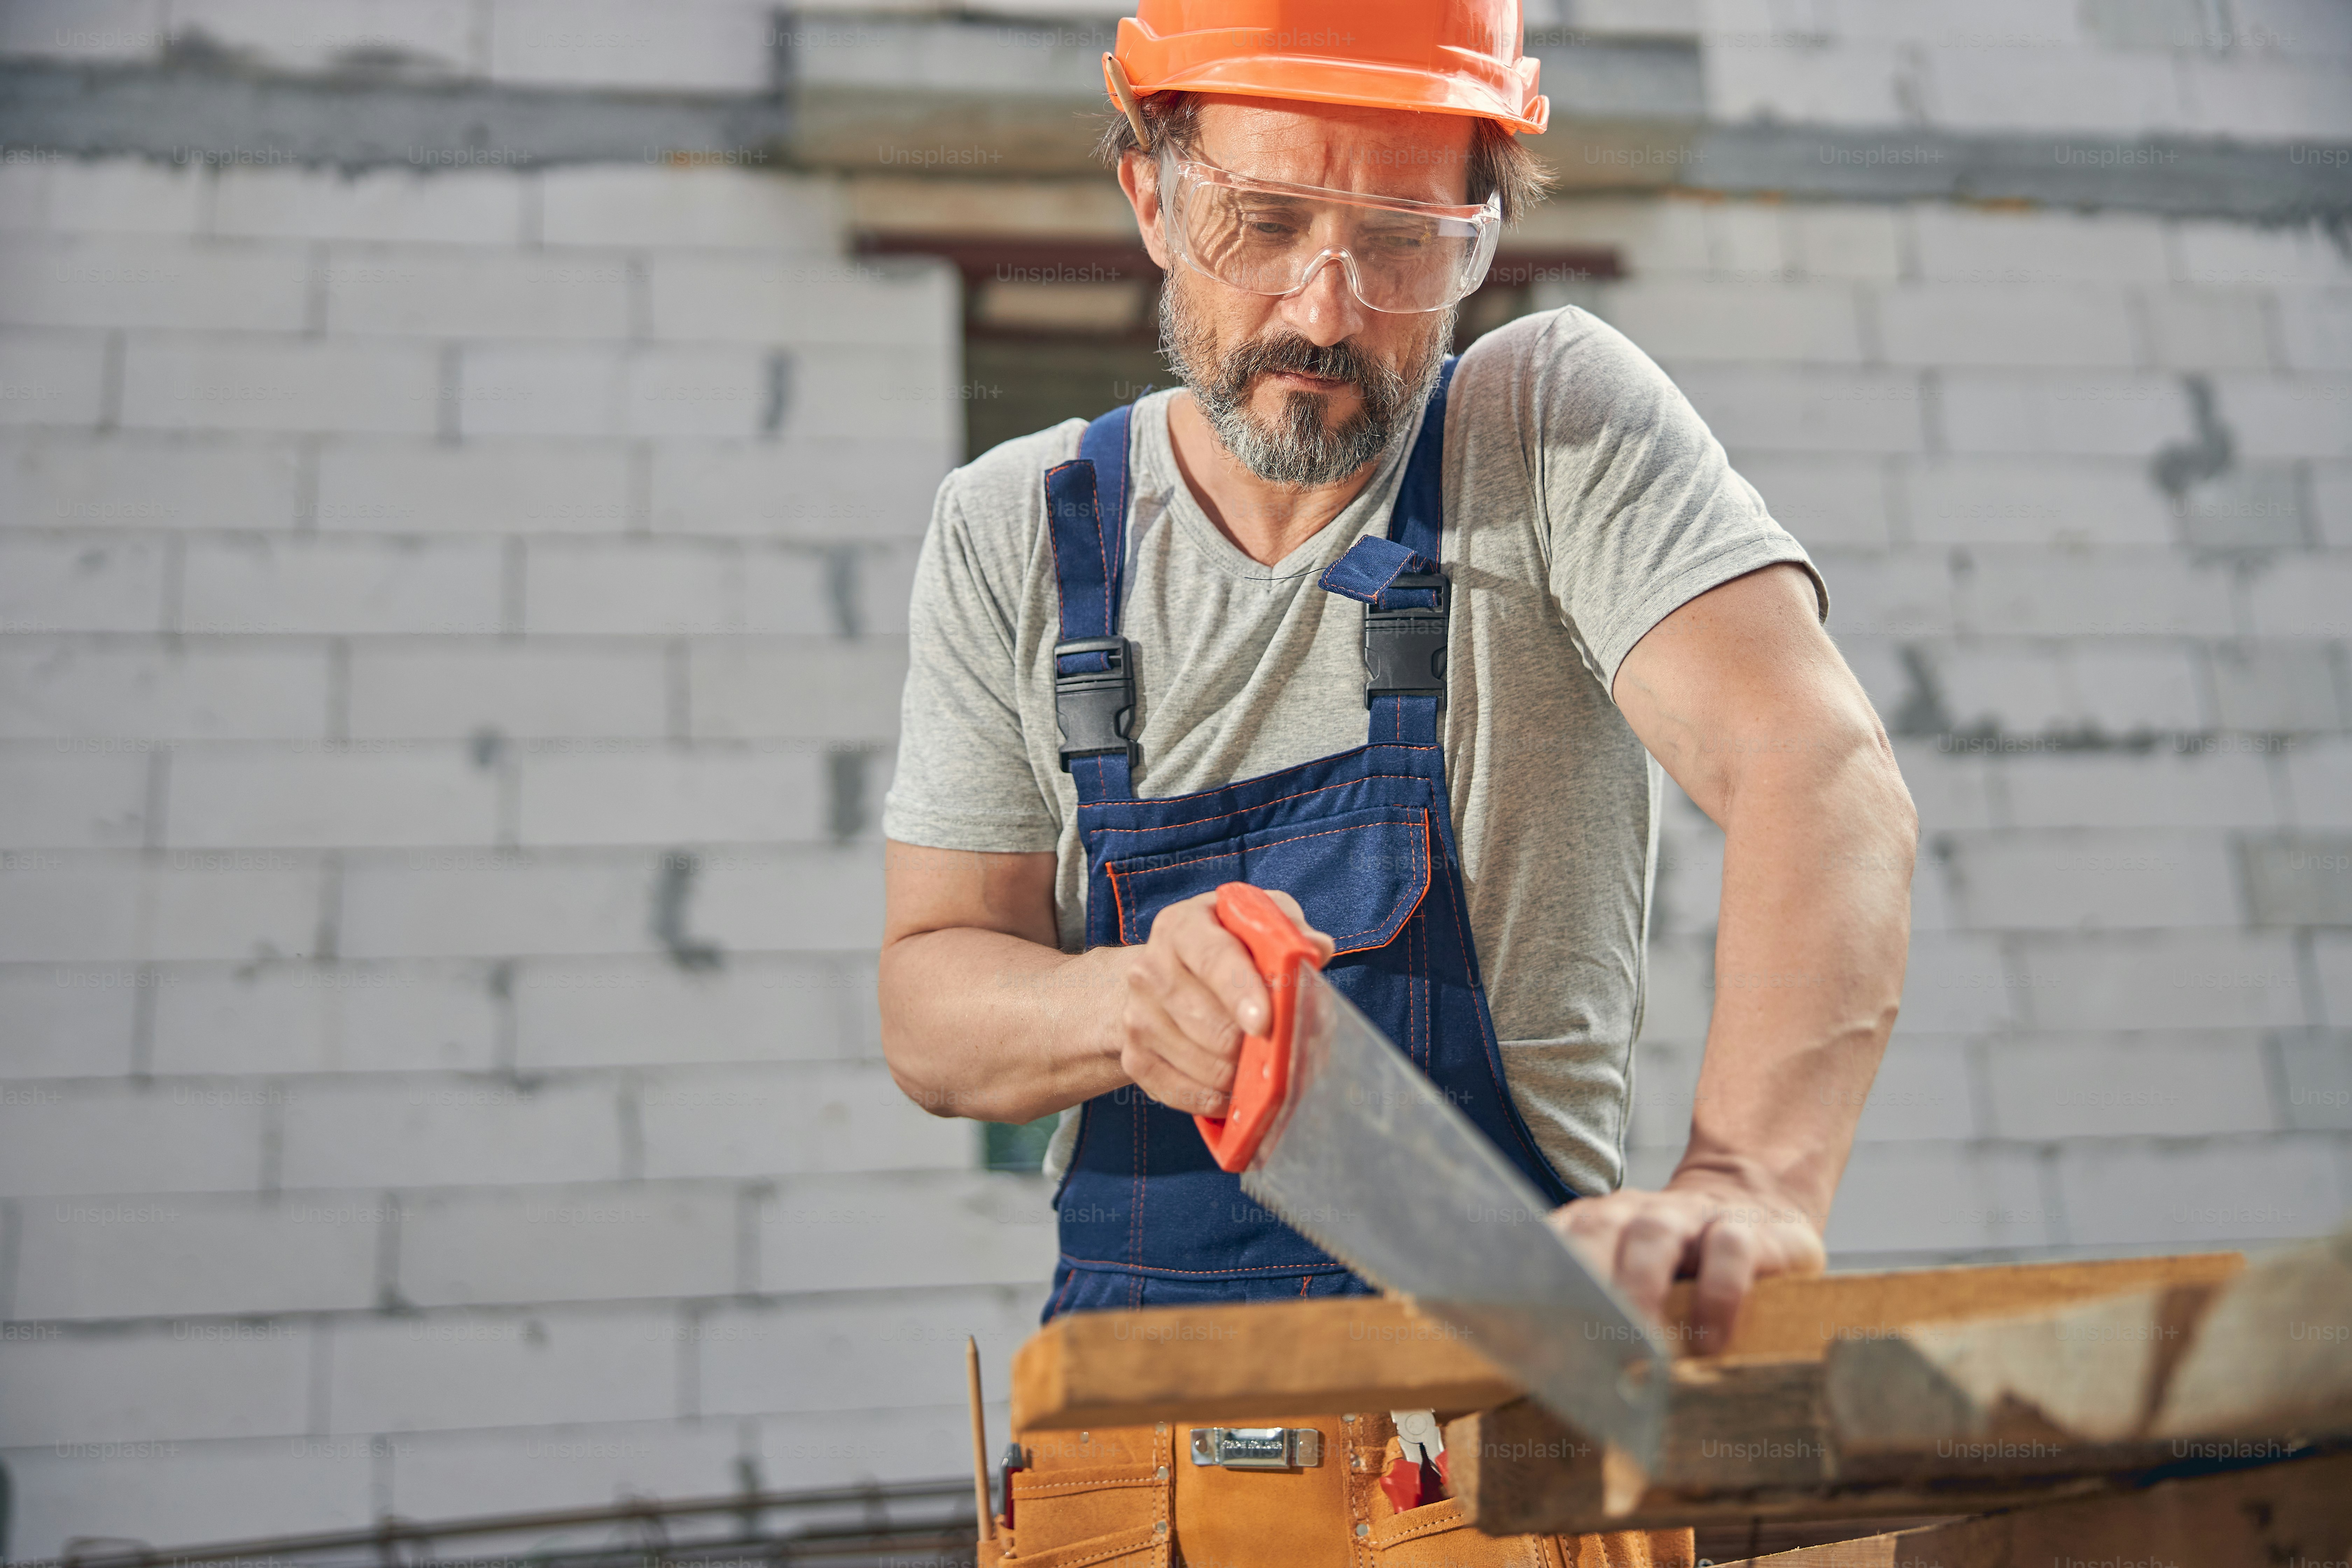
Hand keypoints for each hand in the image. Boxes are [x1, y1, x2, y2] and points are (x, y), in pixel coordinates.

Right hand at [1114, 886, 1333, 1116]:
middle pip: (1209, 1024)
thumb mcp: (1253, 924)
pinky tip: (1235, 1088)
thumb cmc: (1223, 948)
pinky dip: (1218, 1099)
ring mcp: (1137, 1017)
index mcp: (1182, 927)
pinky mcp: (1134, 1058)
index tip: (1266, 1023)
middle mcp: (1150, 969)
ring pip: (1203, 1065)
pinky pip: (1184, 1094)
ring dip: (1241, 1075)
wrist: (1160, 977)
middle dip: (1254, 1045)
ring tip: (1261, 1066)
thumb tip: (1317, 950)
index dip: (1241, 992)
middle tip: (1282, 1049)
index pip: (1213, 959)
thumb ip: (1288, 930)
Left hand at [1547, 1164, 1825, 1349]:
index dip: (1535, 1282)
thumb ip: (1592, 1312)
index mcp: (1598, 1225)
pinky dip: (1717, 1296)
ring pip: (1654, 1235)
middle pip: (1594, 1230)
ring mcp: (1690, 1218)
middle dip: (1580, 1283)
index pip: (1554, 1243)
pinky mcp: (1749, 1231)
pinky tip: (1709, 1345)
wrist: (1755, 1206)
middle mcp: (1636, 1214)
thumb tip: (1544, 1376)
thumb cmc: (1680, 1266)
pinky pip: (1729, 1250)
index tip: (1519, 1335)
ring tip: (1638, 1351)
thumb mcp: (1633, 1276)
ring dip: (1639, 1288)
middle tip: (1574, 1345)